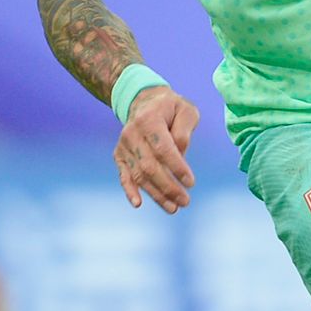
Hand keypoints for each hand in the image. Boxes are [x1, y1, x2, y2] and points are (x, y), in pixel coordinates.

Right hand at [113, 85, 200, 211]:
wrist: (144, 102)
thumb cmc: (171, 108)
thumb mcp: (186, 110)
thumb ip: (185, 131)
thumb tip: (181, 155)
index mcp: (149, 119)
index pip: (163, 148)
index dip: (176, 167)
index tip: (191, 183)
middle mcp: (132, 133)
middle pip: (149, 166)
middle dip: (168, 187)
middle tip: (185, 201)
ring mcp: (124, 145)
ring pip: (139, 175)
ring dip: (156, 194)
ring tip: (173, 208)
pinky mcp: (120, 155)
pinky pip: (124, 175)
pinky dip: (129, 190)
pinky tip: (138, 203)